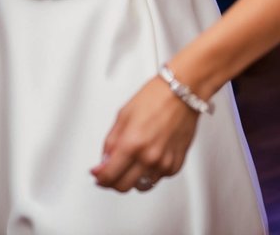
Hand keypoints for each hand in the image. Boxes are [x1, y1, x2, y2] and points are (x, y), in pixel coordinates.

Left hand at [90, 76, 197, 192]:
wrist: (182, 93)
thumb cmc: (155, 97)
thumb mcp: (123, 115)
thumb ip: (111, 142)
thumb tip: (104, 161)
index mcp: (132, 143)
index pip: (109, 175)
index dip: (99, 178)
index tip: (97, 175)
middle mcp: (148, 157)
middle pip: (123, 186)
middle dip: (113, 181)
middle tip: (111, 171)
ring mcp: (163, 164)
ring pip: (141, 186)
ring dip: (132, 178)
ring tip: (132, 162)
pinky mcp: (175, 165)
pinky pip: (157, 178)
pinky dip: (150, 172)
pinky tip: (149, 156)